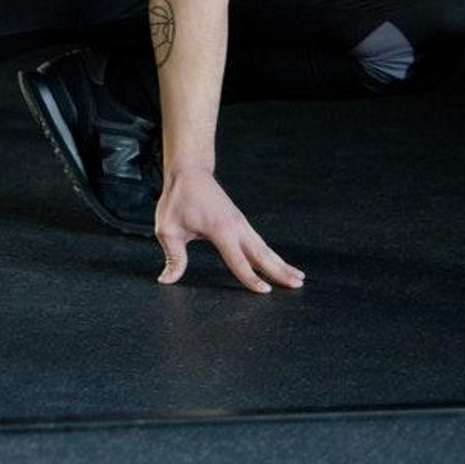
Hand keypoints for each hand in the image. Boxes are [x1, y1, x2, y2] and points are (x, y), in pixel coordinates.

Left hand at [154, 168, 305, 293]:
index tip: (265, 291)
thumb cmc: (177, 200)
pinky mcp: (240, 222)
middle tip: (298, 285)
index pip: (238, 259)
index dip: (251, 277)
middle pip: (262, 254)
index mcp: (220, 229)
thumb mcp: (168, 229)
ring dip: (281, 263)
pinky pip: (258, 242)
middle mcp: (236, 226)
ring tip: (298, 278)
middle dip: (280, 270)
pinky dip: (271, 255)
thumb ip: (173, 257)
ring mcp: (240, 223)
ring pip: (264, 248)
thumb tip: (166, 280)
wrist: (189, 172)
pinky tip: (278, 265)